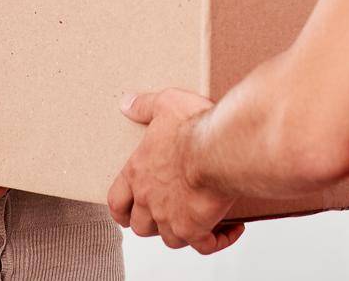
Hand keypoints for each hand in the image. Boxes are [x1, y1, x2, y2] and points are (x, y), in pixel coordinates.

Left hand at [108, 88, 244, 253]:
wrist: (218, 148)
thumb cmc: (192, 126)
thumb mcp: (166, 104)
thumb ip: (145, 105)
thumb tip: (127, 104)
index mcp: (137, 173)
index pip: (116, 202)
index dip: (121, 210)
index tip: (129, 212)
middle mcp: (149, 200)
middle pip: (141, 226)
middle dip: (153, 222)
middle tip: (170, 212)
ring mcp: (171, 218)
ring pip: (169, 239)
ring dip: (183, 232)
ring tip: (201, 218)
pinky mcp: (195, 229)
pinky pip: (205, 246)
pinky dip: (217, 240)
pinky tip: (232, 228)